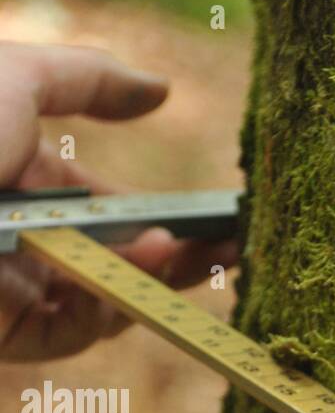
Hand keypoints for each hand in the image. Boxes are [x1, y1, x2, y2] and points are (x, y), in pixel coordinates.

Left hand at [0, 42, 237, 361]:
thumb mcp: (13, 80)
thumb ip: (90, 79)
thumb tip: (161, 89)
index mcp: (20, 178)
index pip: (107, 207)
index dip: (162, 215)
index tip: (220, 218)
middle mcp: (23, 239)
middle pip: (116, 261)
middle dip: (177, 256)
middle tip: (234, 248)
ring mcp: (16, 288)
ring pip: (106, 301)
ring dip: (155, 280)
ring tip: (196, 253)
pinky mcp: (8, 333)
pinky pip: (75, 330)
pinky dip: (111, 309)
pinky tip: (138, 273)